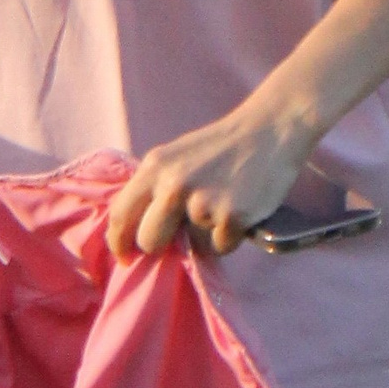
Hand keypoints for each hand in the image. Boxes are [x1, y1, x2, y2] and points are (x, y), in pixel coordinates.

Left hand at [105, 99, 317, 261]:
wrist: (269, 129)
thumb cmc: (220, 148)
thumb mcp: (175, 158)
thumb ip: (154, 188)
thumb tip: (135, 233)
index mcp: (155, 167)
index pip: (121, 213)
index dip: (118, 241)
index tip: (125, 257)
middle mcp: (174, 184)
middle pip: (149, 241)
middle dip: (161, 247)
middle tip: (181, 235)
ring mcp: (203, 201)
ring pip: (191, 246)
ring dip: (204, 236)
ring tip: (222, 205)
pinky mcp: (232, 216)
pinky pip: (221, 246)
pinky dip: (230, 236)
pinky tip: (241, 209)